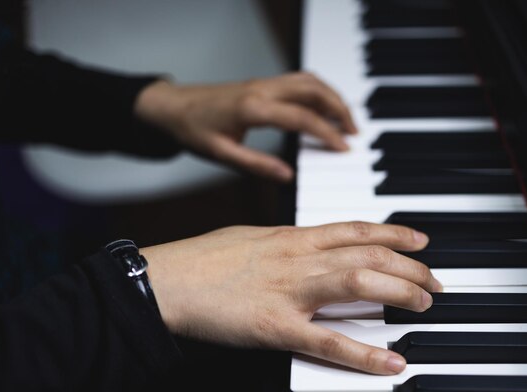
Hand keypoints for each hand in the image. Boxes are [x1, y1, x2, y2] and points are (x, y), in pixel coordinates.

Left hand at [134, 72, 357, 181]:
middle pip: (314, 90)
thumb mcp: (222, 155)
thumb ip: (257, 165)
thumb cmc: (193, 130)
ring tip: (345, 121)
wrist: (172, 106)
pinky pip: (299, 81)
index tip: (344, 148)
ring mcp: (263, 83)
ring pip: (309, 81)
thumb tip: (288, 176)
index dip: (327, 134)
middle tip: (355, 133)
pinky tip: (323, 109)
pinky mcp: (262, 84)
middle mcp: (263, 90)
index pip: (302, 118)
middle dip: (340, 109)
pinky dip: (318, 92)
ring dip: (332, 98)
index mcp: (253, 108)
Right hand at [140, 221, 441, 375]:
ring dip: (400, 291)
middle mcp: (298, 258)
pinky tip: (391, 362)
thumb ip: (285, 243)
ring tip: (425, 303)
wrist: (164, 280)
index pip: (355, 228)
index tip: (420, 239)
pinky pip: (327, 340)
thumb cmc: (203, 259)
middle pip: (368, 253)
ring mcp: (289, 292)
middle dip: (410, 265)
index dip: (393, 231)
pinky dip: (363, 353)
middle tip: (435, 279)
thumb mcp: (250, 237)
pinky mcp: (275, 327)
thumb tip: (307, 245)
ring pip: (359, 283)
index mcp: (291, 237)